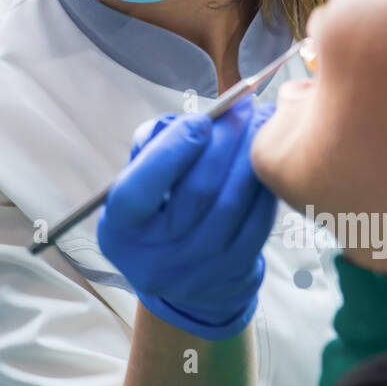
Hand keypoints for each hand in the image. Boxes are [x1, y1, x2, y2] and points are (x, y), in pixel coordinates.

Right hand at [98, 100, 277, 339]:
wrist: (177, 276)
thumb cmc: (155, 210)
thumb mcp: (137, 181)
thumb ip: (155, 146)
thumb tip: (199, 122)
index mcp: (120, 229)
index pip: (140, 188)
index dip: (173, 150)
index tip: (202, 119)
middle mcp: (152, 257)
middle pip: (197, 192)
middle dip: (225, 142)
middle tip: (244, 108)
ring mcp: (195, 273)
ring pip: (231, 206)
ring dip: (250, 158)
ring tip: (262, 124)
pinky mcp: (231, 277)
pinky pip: (256, 225)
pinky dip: (264, 188)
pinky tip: (267, 161)